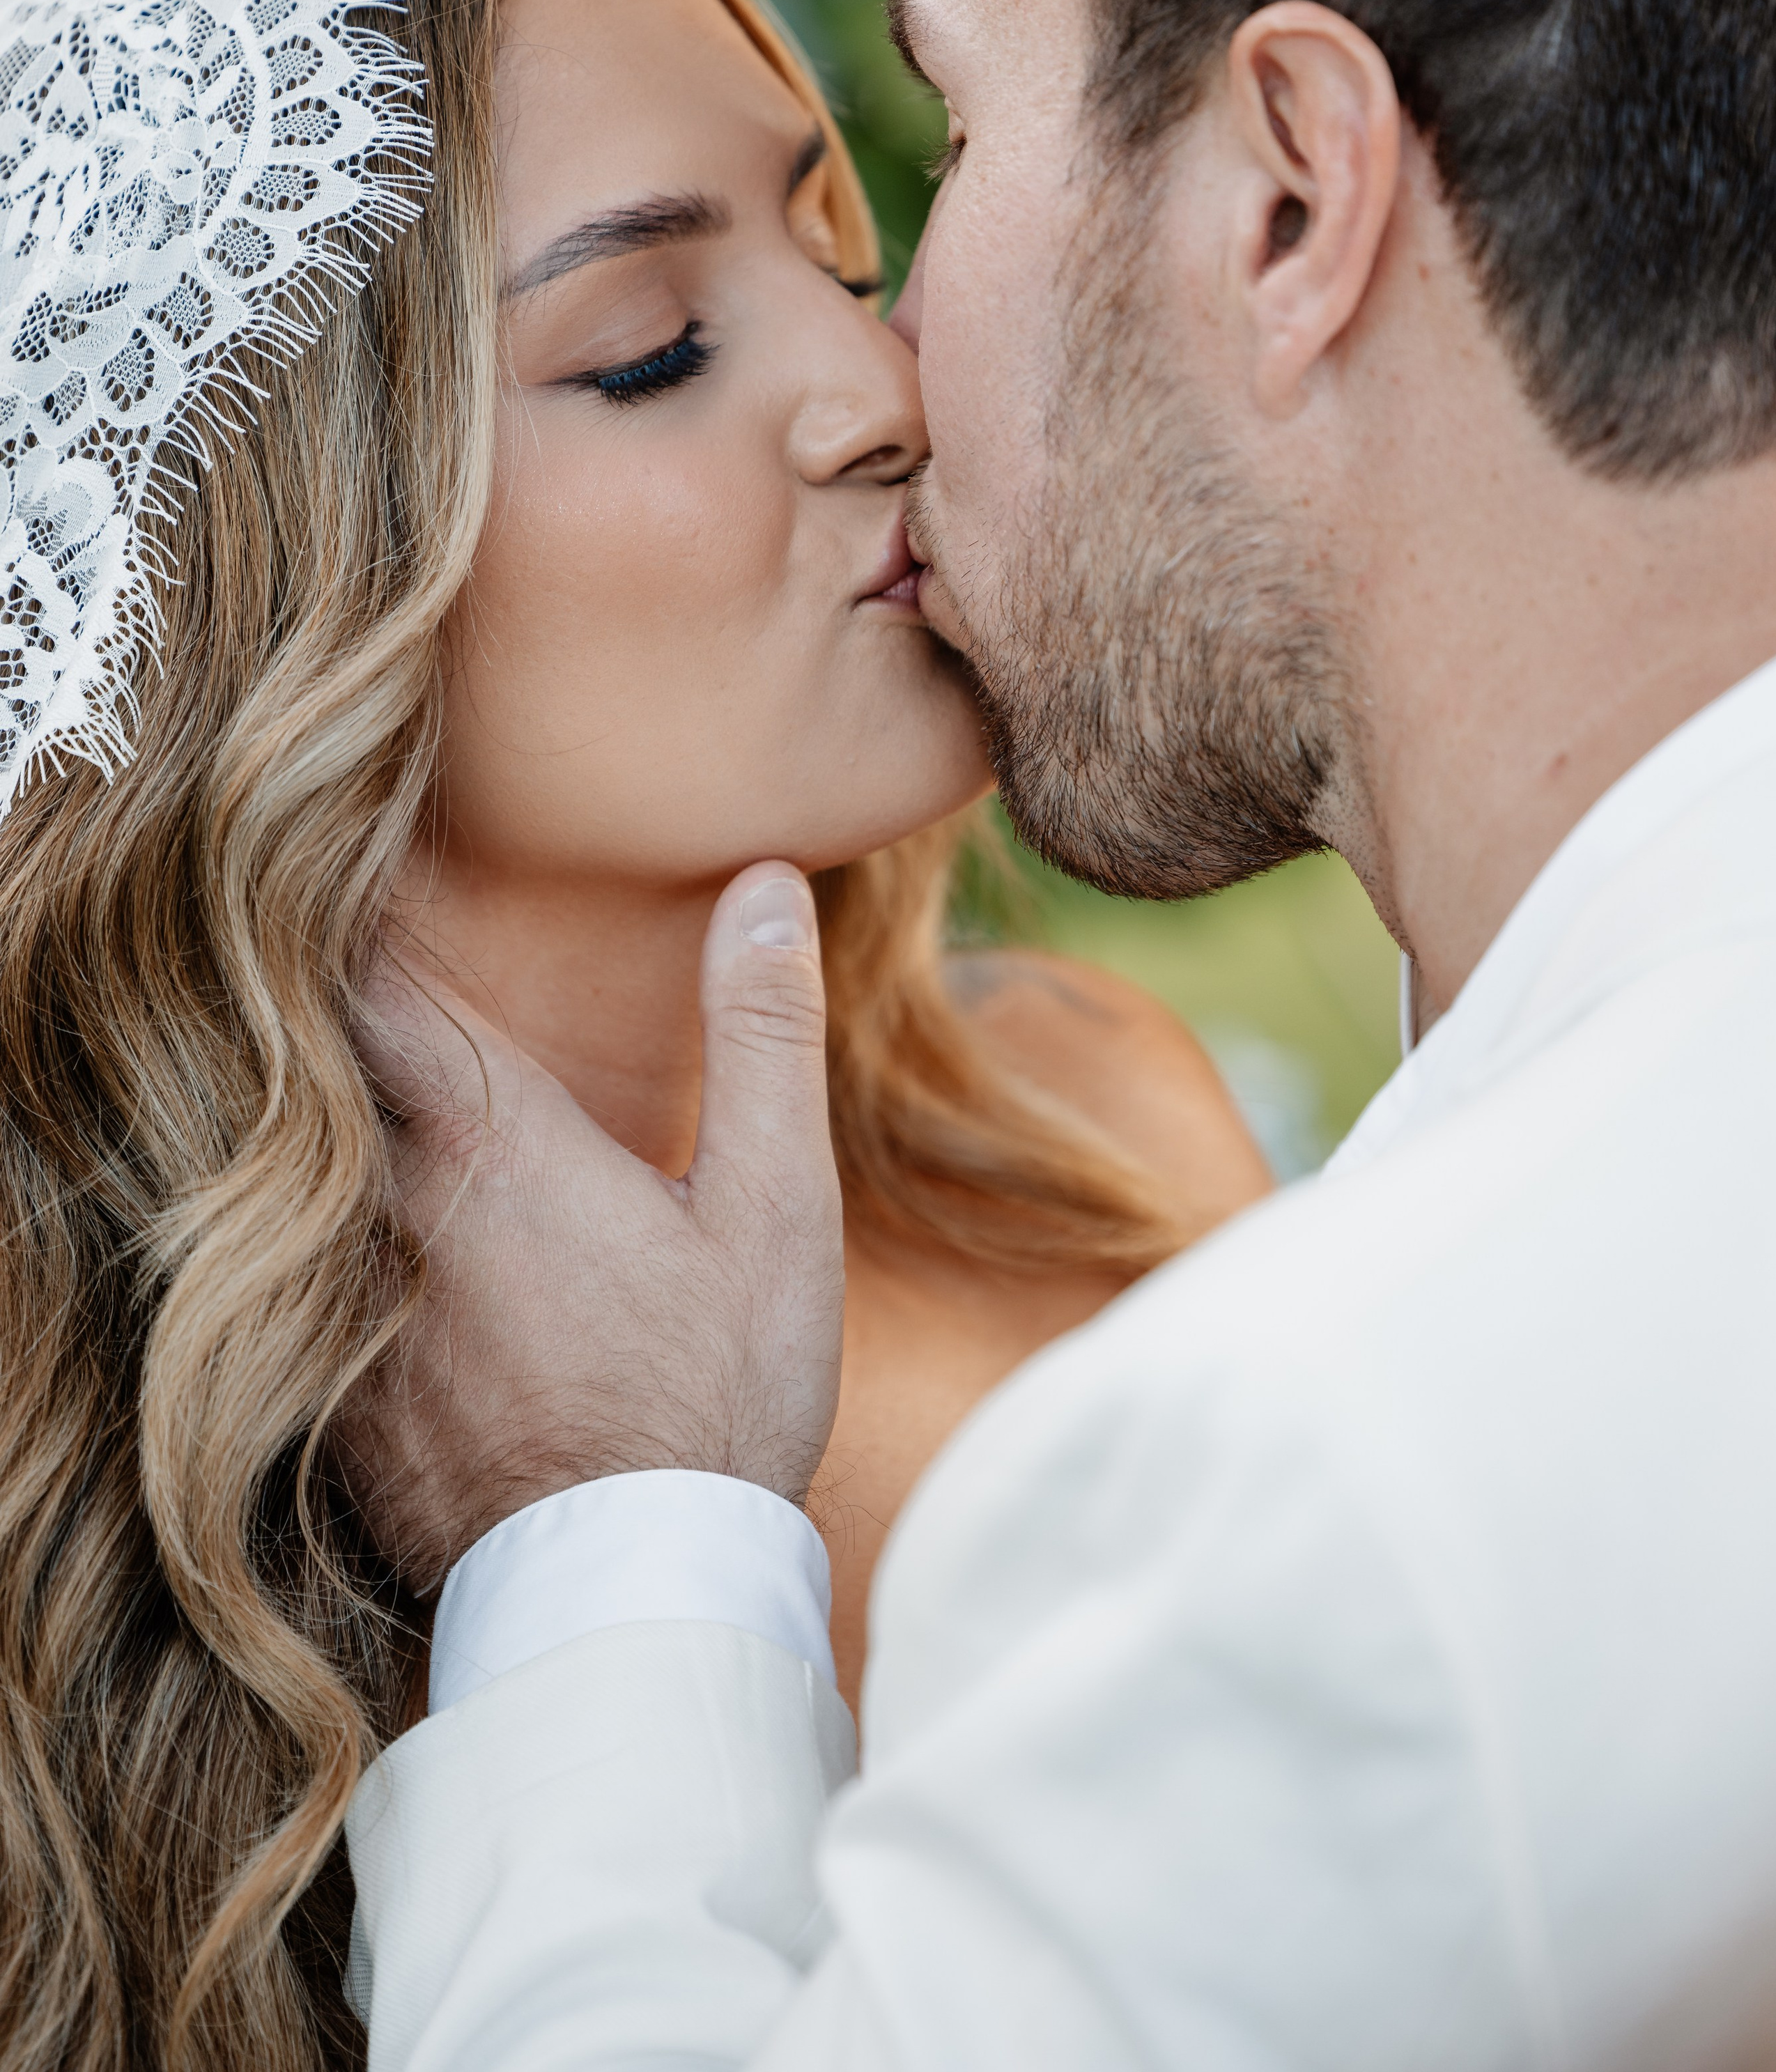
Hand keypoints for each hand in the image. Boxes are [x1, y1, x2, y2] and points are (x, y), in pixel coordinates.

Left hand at [336, 863, 842, 1593]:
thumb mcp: (777, 1207)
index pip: (381, 991)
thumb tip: (765, 886)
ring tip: (371, 1117)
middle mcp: (393, 1212)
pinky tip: (381, 1267)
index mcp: (495, 1145)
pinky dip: (326, 1255)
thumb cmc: (717, 1393)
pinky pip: (300, 1293)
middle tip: (366, 983)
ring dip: (330, 1140)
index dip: (364, 928)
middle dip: (341, 1025)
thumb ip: (761, 1036)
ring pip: (304, 1185)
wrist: (634, 1593)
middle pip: (324, 1076)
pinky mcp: (334, 1402)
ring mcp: (350, 1313)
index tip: (367, 879)